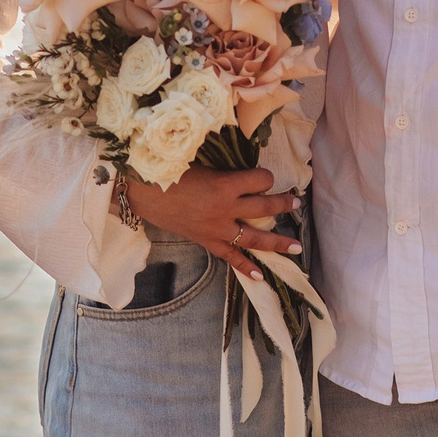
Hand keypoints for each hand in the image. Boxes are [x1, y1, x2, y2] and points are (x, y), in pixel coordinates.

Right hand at [122, 166, 301, 280]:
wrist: (141, 191)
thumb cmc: (168, 170)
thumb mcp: (199, 160)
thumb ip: (223, 166)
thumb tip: (242, 166)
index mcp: (224, 184)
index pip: (260, 179)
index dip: (265, 175)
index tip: (264, 174)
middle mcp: (225, 209)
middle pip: (264, 207)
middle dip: (283, 204)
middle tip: (296, 202)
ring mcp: (217, 229)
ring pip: (255, 238)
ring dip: (277, 242)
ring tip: (296, 246)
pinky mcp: (206, 241)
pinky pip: (230, 257)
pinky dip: (246, 267)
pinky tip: (261, 276)